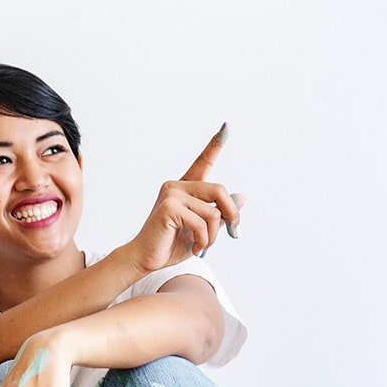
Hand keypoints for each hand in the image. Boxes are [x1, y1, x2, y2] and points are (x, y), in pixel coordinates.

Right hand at [122, 124, 246, 273]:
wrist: (146, 259)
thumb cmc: (171, 245)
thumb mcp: (203, 229)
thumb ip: (220, 213)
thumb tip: (241, 197)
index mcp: (184, 189)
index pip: (202, 163)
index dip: (215, 144)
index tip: (226, 126)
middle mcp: (176, 187)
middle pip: (219, 190)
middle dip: (232, 214)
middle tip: (235, 232)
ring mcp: (171, 195)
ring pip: (213, 212)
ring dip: (213, 235)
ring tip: (202, 246)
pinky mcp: (169, 208)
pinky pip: (201, 222)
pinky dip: (203, 239)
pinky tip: (195, 247)